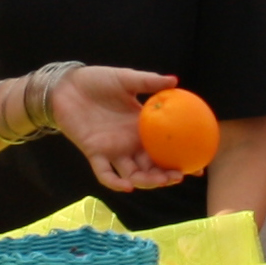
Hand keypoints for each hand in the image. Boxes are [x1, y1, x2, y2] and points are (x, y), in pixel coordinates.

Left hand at [50, 65, 188, 193]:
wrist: (66, 86)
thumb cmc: (96, 81)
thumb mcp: (125, 79)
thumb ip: (149, 82)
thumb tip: (174, 81)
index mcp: (142, 126)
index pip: (166, 147)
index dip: (181, 157)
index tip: (199, 165)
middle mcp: (130, 142)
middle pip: (152, 166)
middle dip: (166, 176)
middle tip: (178, 177)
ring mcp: (113, 150)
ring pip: (132, 174)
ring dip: (145, 181)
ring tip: (156, 180)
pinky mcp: (94, 153)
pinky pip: (105, 173)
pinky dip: (115, 182)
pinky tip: (127, 185)